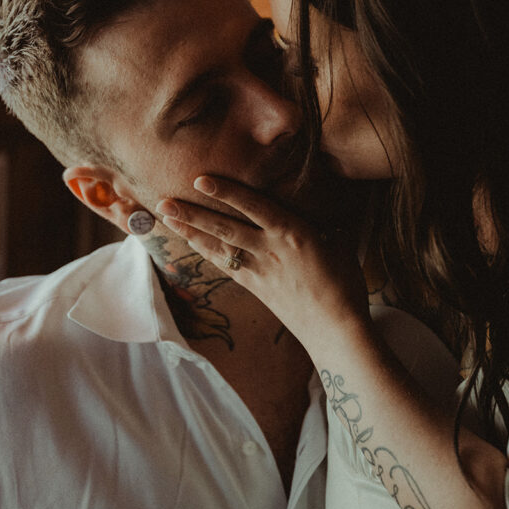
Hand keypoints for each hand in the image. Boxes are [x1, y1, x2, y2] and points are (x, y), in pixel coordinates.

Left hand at [156, 176, 370, 355]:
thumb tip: (323, 211)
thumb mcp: (341, 245)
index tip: (201, 180)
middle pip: (224, 227)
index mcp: (294, 233)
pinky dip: (206, 252)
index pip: (253, 206)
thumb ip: (326, 226)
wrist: (335, 329)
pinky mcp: (255, 288)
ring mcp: (260, 271)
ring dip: (191, 231)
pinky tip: (191, 242)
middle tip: (165, 200)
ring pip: (218, 246)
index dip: (226, 192)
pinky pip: (224, 265)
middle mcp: (270, 249)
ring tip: (168, 217)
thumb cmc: (344, 285)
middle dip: (193, 213)